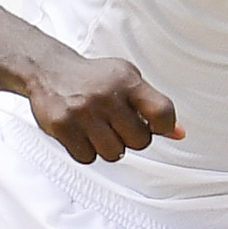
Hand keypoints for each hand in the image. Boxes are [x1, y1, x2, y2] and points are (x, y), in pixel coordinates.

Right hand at [26, 49, 183, 164]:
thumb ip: (153, 106)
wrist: (49, 71)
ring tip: (98, 129)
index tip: (154, 125)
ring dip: (108, 147)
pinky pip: (87, 158)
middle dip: (131, 138)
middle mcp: (105, 95)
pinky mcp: (62, 126)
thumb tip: (178, 133)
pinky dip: (87, 151)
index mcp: (127, 81)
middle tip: (117, 126)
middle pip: (139, 142)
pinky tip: (82, 133)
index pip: (163, 113)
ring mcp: (83, 112)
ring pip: (114, 154)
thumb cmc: (93, 78)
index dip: (164, 127)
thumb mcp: (127, 82)